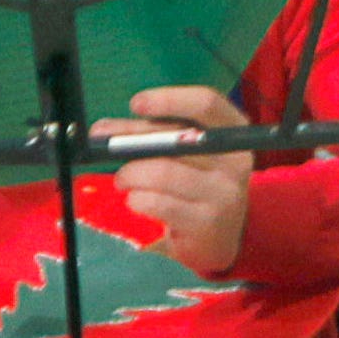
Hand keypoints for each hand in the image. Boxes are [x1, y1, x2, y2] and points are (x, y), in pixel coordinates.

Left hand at [104, 85, 253, 273]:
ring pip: (162, 172)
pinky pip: (157, 202)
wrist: (219, 238)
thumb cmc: (196, 186)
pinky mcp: (205, 222)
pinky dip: (137, 199)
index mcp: (234, 133)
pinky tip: (137, 200)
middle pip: (177, 138)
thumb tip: (102, 130)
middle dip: (132, 138)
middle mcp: (235, 160)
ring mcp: (224, 193)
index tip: (136, 104)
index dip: (170, 99)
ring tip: (123, 180)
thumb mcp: (186, 154)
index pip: (207, 103)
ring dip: (130, 174)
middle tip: (103, 142)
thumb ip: (151, 136)